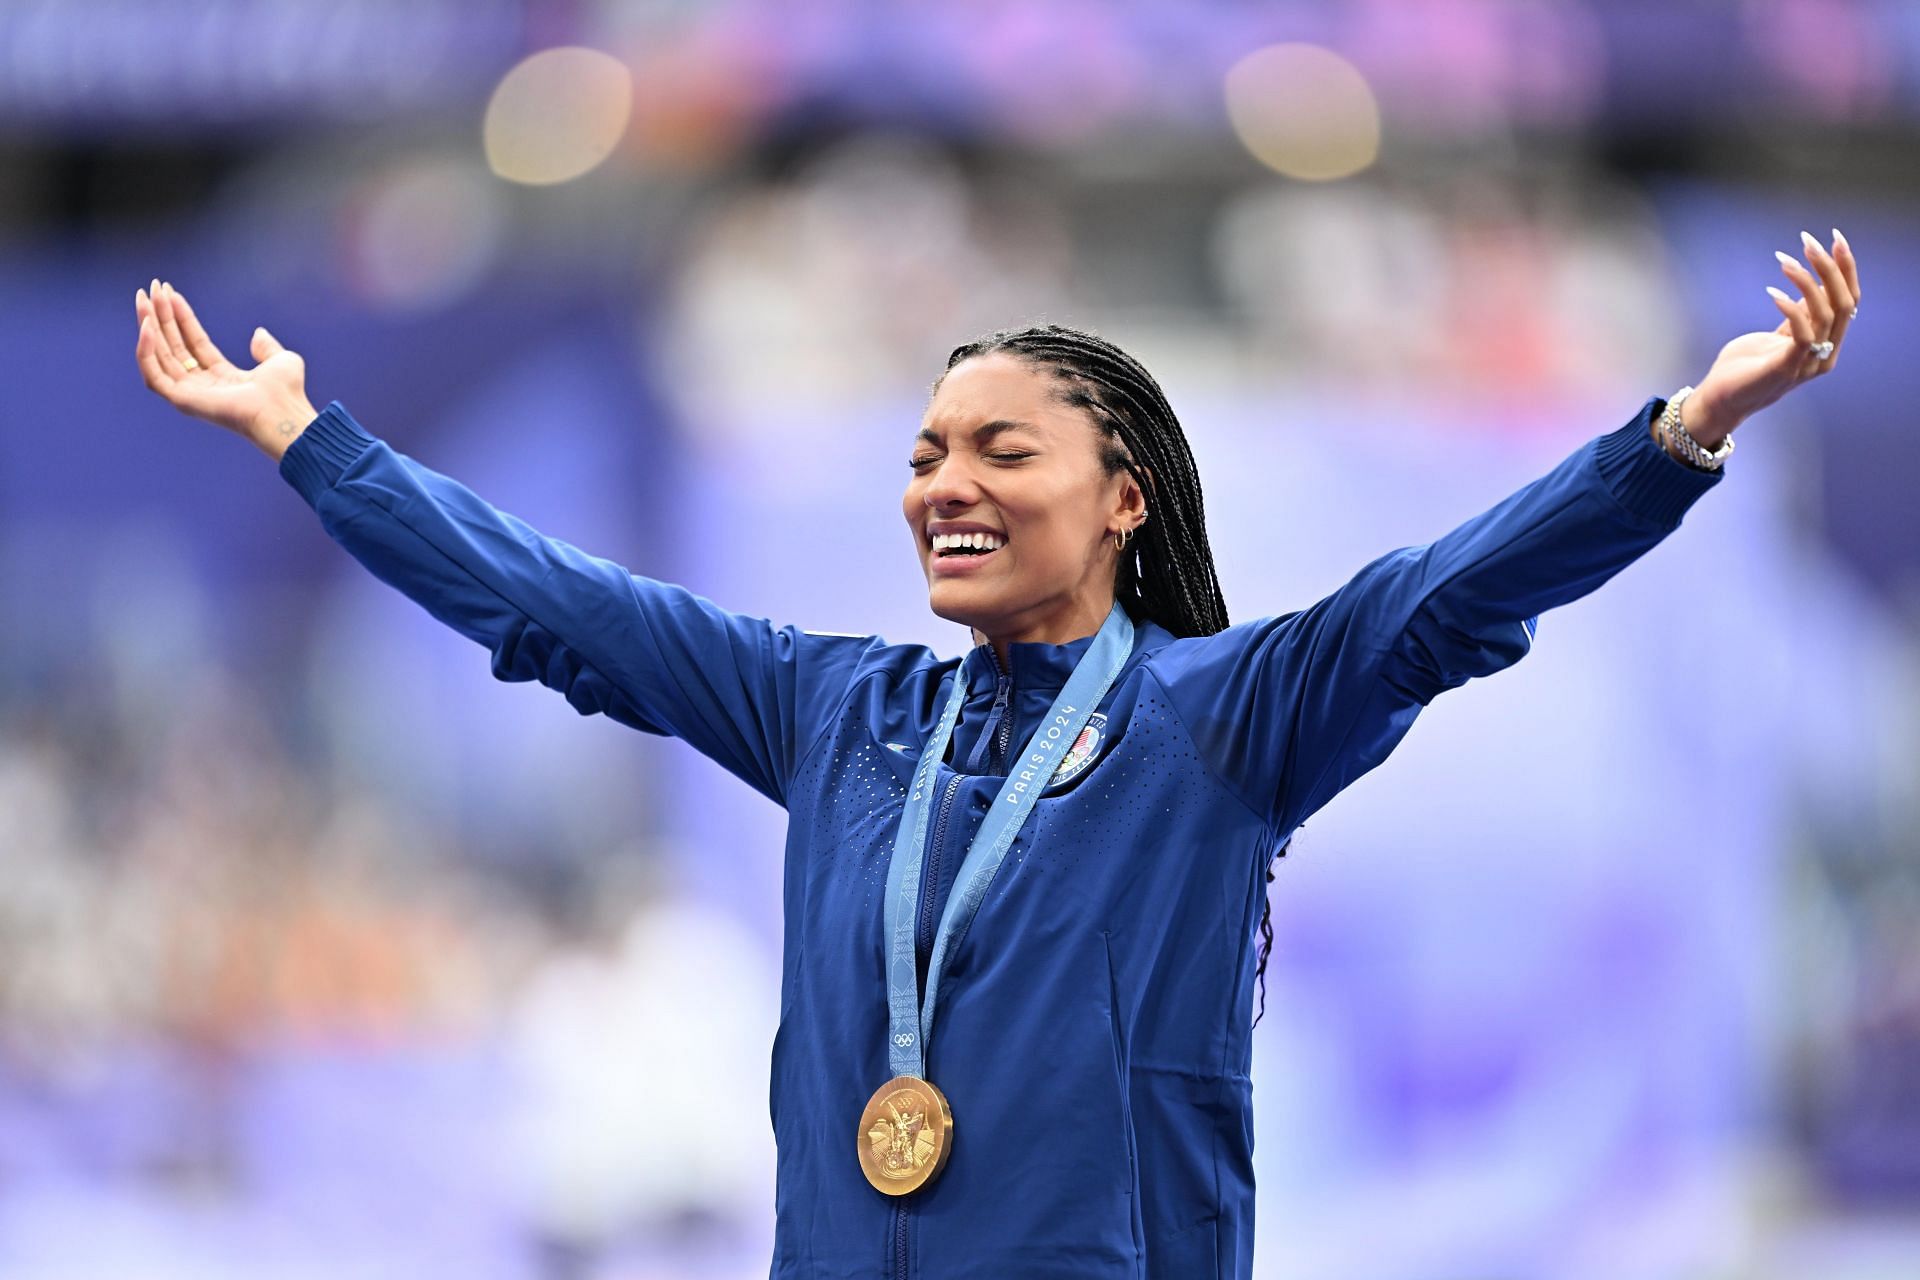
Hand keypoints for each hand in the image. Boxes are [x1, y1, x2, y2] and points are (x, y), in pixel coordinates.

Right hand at [134, 280, 317, 459]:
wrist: (282, 411)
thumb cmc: (287, 392)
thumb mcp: (281, 359)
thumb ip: (267, 346)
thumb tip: (258, 332)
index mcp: (223, 377)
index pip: (194, 342)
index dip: (182, 317)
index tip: (171, 292)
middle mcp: (203, 385)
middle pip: (173, 345)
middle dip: (160, 316)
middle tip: (151, 288)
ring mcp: (189, 394)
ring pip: (158, 355)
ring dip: (148, 325)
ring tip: (143, 299)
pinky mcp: (181, 400)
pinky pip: (152, 372)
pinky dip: (145, 349)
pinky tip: (147, 325)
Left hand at [1683, 228, 1860, 445]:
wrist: (1720, 400)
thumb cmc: (1746, 366)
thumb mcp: (1778, 335)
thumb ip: (1799, 316)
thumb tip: (1810, 286)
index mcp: (1827, 343)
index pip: (1850, 299)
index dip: (1846, 268)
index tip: (1834, 237)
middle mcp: (1825, 353)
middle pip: (1844, 302)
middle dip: (1829, 267)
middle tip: (1808, 240)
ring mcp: (1809, 364)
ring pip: (1826, 313)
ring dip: (1806, 281)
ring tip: (1783, 260)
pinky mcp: (1787, 369)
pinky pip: (1803, 333)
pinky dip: (1791, 308)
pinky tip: (1772, 290)